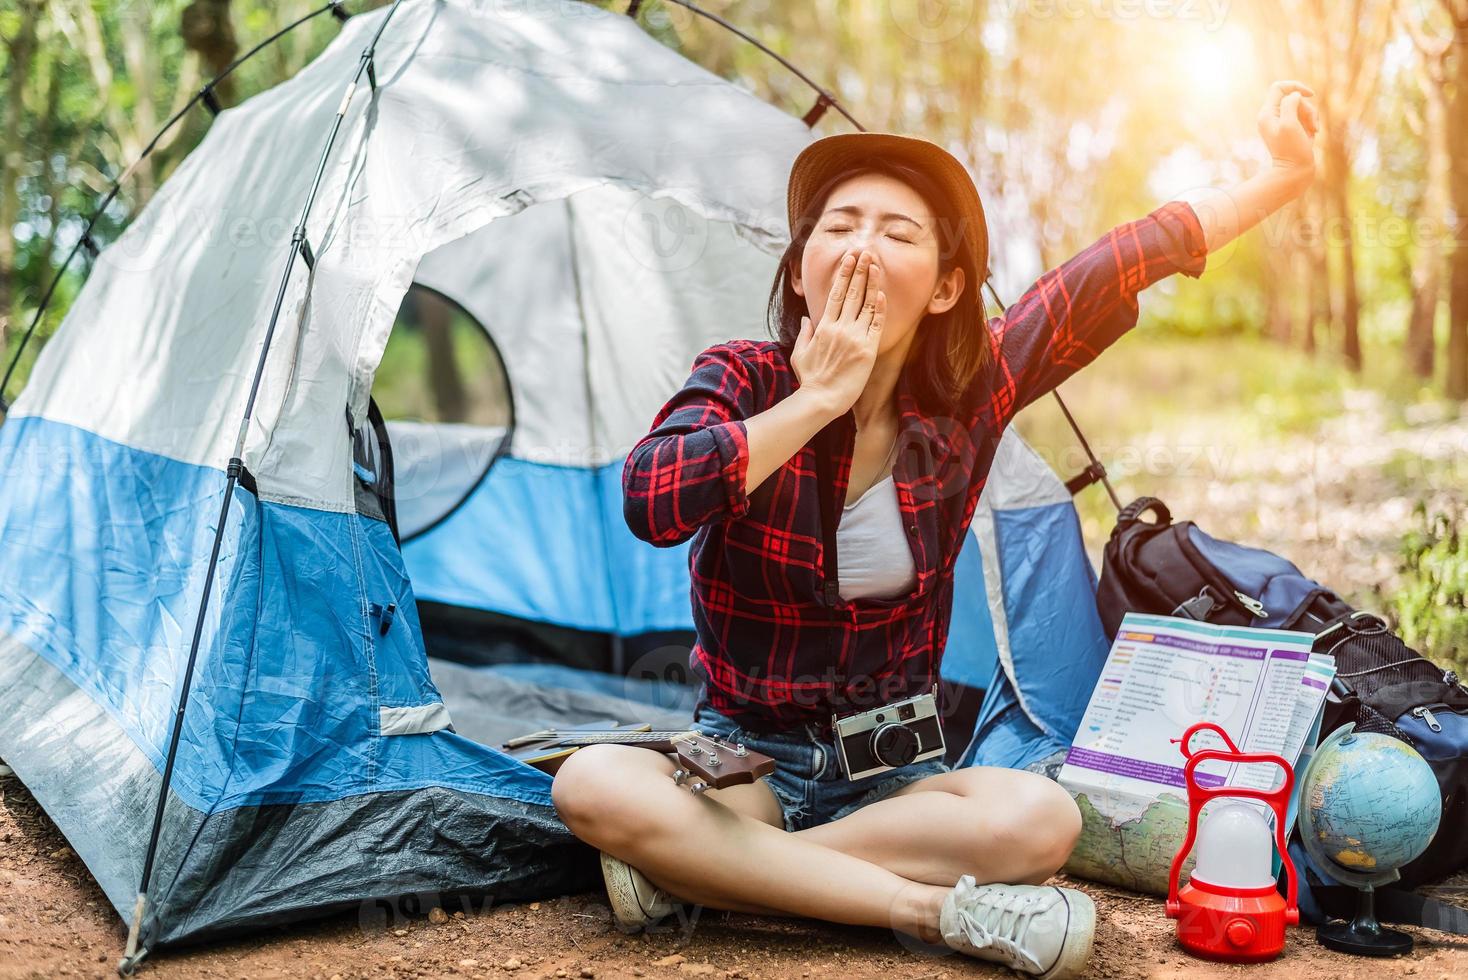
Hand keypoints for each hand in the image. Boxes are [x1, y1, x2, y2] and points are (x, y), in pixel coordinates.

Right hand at [790, 249, 885, 418]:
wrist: (821, 399)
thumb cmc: (810, 380)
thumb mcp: (800, 354)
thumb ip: (805, 333)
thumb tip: (807, 318)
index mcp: (823, 327)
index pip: (835, 294)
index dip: (843, 274)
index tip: (849, 258)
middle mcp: (839, 328)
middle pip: (851, 292)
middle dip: (858, 270)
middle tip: (865, 251)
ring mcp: (854, 337)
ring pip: (865, 303)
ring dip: (870, 282)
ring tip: (875, 263)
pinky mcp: (867, 350)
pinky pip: (876, 324)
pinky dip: (879, 307)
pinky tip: (882, 292)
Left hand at [1257, 80, 1317, 189]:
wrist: (1294, 172)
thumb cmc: (1291, 150)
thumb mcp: (1289, 124)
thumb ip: (1289, 105)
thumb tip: (1294, 95)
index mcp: (1267, 113)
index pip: (1279, 87)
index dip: (1295, 87)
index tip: (1309, 94)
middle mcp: (1272, 116)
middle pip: (1294, 98)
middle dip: (1307, 108)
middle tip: (1311, 125)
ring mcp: (1283, 122)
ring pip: (1303, 107)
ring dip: (1312, 116)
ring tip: (1314, 132)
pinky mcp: (1293, 128)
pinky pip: (1306, 116)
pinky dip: (1312, 122)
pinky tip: (1313, 134)